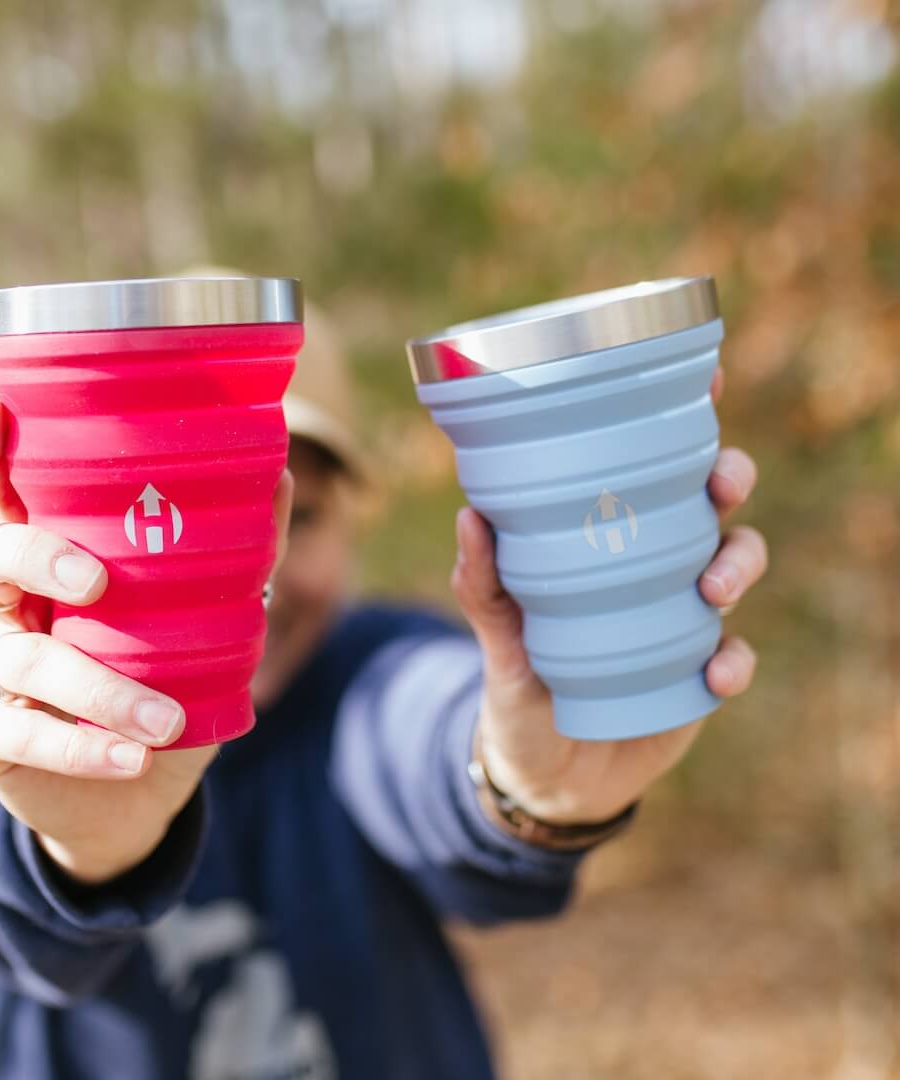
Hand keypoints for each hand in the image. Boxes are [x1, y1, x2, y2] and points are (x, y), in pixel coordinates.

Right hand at [0, 399, 293, 882]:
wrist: (140, 791)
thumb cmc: (169, 685)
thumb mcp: (207, 620)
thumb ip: (237, 555)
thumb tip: (278, 474)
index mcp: (54, 562)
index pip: (9, 498)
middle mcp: (9, 604)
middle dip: (33, 554)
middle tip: (95, 581)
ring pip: (17, 654)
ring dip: (98, 687)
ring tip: (165, 720)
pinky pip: (19, 731)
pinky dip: (83, 747)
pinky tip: (134, 758)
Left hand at [451, 368, 766, 827]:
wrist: (545, 770)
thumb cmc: (521, 684)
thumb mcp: (497, 637)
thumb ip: (481, 587)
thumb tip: (469, 517)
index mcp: (610, 539)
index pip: (649, 470)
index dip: (683, 424)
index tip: (708, 381)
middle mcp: (655, 566)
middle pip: (710, 504)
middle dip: (728, 480)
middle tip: (720, 485)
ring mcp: (683, 619)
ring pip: (736, 565)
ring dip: (738, 564)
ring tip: (712, 588)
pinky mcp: (699, 675)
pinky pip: (734, 658)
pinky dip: (732, 661)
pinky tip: (713, 673)